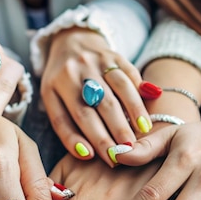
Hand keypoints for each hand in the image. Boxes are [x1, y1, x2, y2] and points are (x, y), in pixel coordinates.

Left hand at [40, 28, 150, 163]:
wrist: (70, 41)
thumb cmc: (60, 82)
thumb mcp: (52, 100)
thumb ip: (65, 127)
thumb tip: (86, 154)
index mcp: (57, 83)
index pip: (77, 115)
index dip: (91, 137)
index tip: (104, 158)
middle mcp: (78, 69)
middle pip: (100, 103)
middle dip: (115, 130)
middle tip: (126, 152)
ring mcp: (97, 59)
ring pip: (119, 87)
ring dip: (133, 111)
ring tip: (143, 135)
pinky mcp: (115, 54)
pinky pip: (131, 73)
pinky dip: (140, 93)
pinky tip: (148, 111)